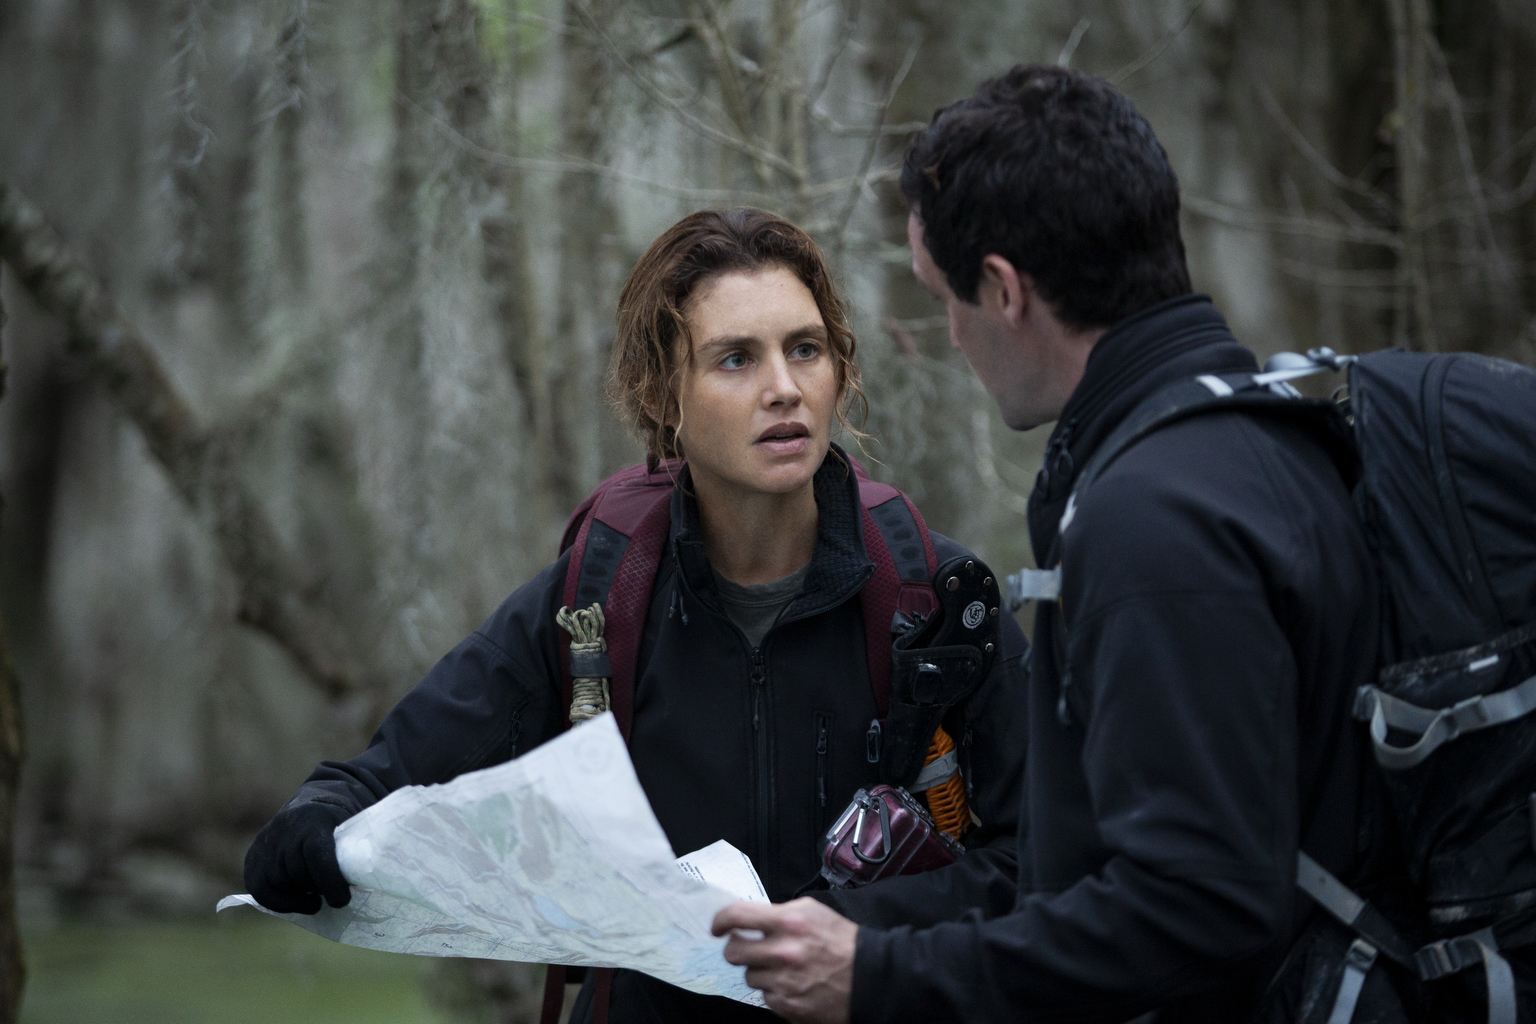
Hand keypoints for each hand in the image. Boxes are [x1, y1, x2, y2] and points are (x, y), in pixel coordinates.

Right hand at [243, 800, 352, 913]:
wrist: (313, 805)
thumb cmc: (341, 823)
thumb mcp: (353, 828)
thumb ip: (356, 852)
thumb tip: (366, 882)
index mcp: (313, 817)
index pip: (315, 853)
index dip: (329, 880)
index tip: (342, 900)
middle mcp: (283, 829)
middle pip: (297, 873)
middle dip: (317, 889)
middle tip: (335, 895)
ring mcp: (264, 843)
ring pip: (279, 884)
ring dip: (300, 895)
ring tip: (318, 894)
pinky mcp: (253, 859)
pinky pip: (261, 891)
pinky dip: (281, 903)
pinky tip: (301, 903)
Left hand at [712, 897, 856, 1023]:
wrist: (869, 978)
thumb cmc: (842, 942)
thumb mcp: (812, 912)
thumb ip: (779, 912)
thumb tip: (749, 918)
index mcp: (788, 922)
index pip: (736, 916)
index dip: (720, 920)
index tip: (718, 927)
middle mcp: (782, 953)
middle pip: (733, 952)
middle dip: (737, 949)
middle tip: (747, 948)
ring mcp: (783, 982)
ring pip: (749, 976)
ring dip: (761, 971)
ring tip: (784, 967)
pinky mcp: (787, 1006)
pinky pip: (765, 996)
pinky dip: (775, 990)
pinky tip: (794, 983)